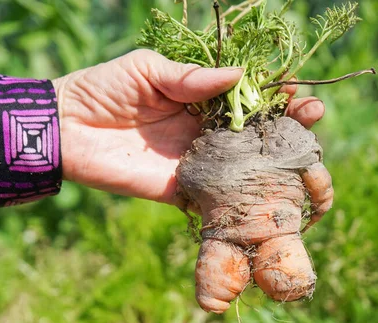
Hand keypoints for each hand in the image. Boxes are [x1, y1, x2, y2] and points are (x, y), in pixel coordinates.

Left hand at [52, 49, 324, 204]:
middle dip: (286, 127)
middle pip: (254, 133)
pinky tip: (269, 195)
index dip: (275, 96)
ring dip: (274, 163)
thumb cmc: (103, 88)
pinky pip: (214, 198)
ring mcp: (194, 162)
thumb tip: (239, 76)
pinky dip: (241, 199)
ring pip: (242, 166)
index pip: (247, 98)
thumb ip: (190, 78)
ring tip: (305, 153)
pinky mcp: (178, 190)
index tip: (299, 94)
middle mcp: (202, 132)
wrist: (65, 127)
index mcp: (197, 100)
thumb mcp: (148, 69)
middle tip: (312, 120)